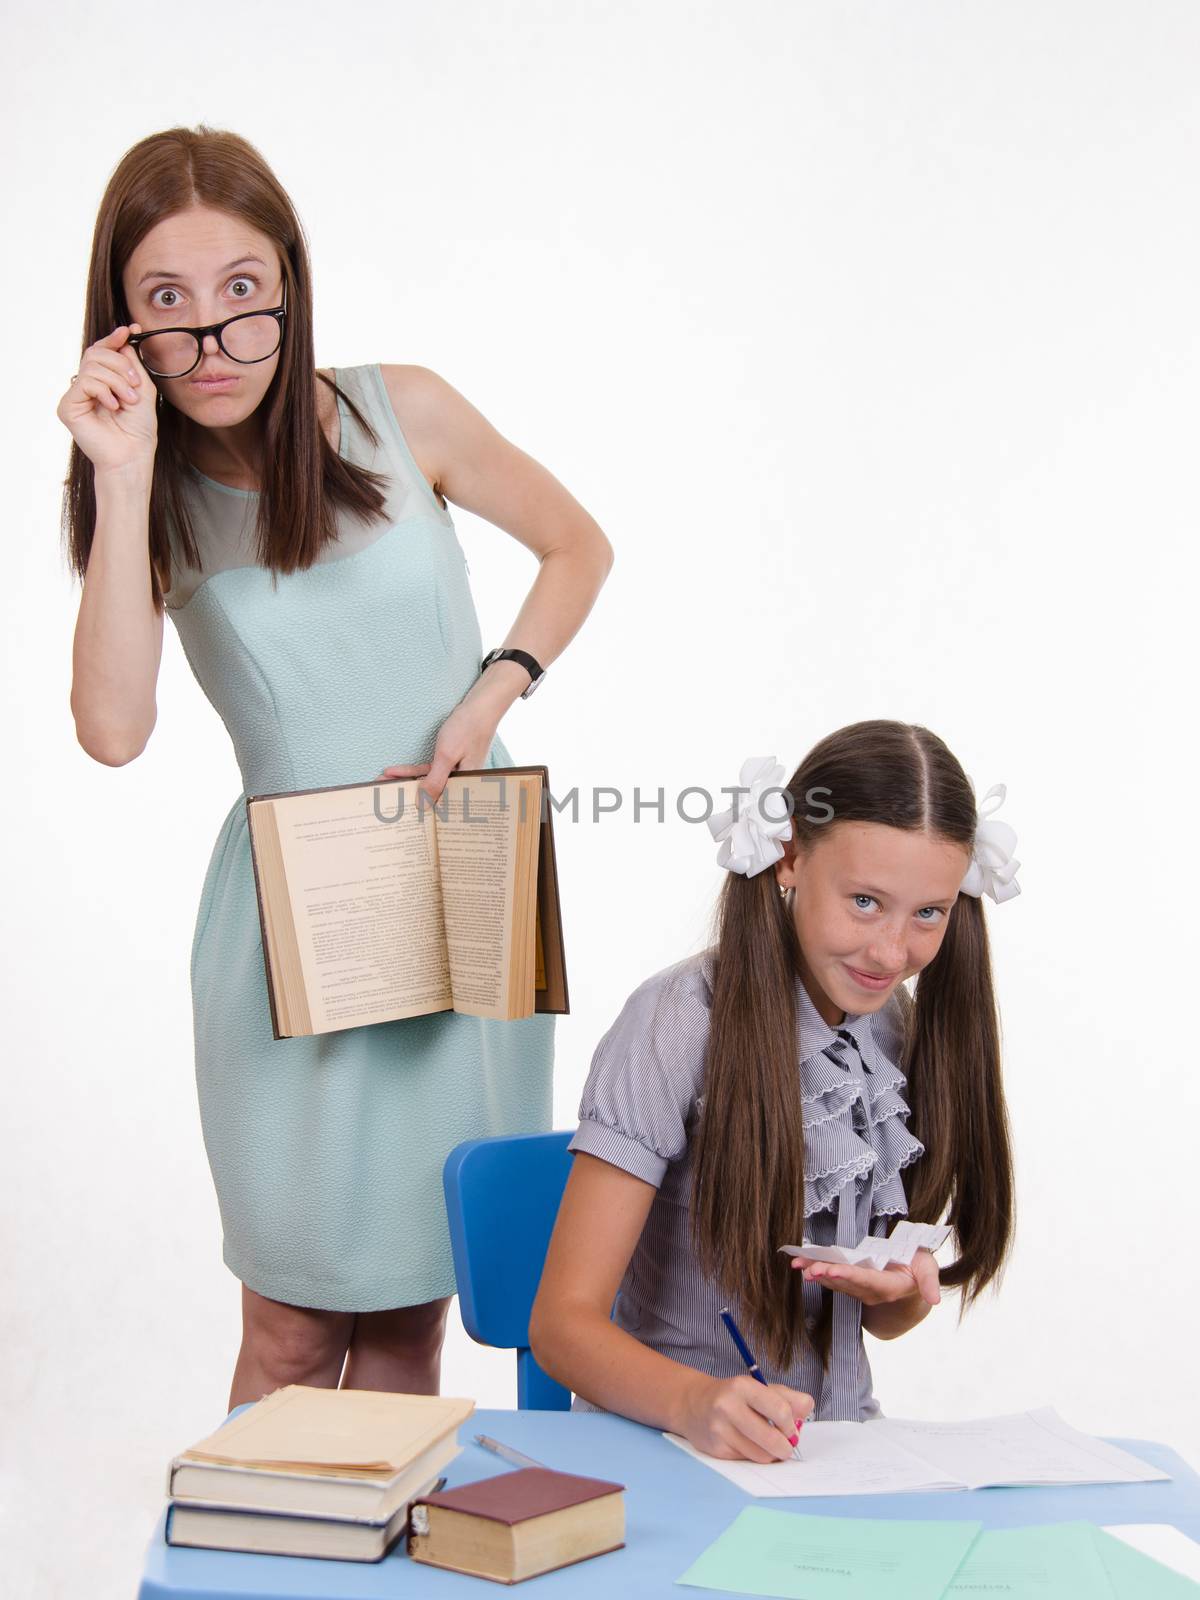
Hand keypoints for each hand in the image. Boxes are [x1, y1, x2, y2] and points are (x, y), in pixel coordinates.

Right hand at [57, 324, 158, 473]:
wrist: (133, 454)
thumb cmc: (139, 428)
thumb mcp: (142, 388)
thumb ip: (131, 363)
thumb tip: (124, 336)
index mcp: (103, 381)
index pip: (102, 350)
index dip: (114, 338)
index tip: (131, 331)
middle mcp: (86, 385)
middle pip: (96, 352)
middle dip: (120, 364)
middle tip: (136, 384)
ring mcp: (76, 395)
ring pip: (92, 365)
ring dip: (117, 380)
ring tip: (128, 400)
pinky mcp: (67, 406)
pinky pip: (85, 381)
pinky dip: (104, 391)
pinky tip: (113, 406)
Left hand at [374, 699, 499, 803]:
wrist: (480, 707)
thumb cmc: (467, 730)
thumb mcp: (446, 756)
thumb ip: (434, 781)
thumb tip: (423, 806)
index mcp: (465, 786)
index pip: (440, 804)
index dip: (419, 809)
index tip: (398, 809)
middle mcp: (461, 783)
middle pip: (431, 793)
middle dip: (407, 794)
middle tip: (384, 796)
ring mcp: (454, 773)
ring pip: (426, 781)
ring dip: (405, 780)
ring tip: (383, 782)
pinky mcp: (449, 763)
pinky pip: (428, 771)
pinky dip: (411, 770)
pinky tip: (394, 771)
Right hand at [677, 1374, 813, 1463]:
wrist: (694, 1405)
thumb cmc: (735, 1397)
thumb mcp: (760, 1388)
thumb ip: (787, 1397)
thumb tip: (808, 1407)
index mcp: (743, 1386)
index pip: (780, 1409)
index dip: (791, 1424)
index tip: (791, 1428)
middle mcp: (728, 1406)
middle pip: (771, 1438)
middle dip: (785, 1447)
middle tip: (787, 1446)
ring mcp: (720, 1430)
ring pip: (761, 1455)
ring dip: (771, 1455)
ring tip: (770, 1446)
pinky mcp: (716, 1450)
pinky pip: (747, 1461)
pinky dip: (755, 1457)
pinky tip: (750, 1446)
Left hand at [790, 1247, 940, 1310]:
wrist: (911, 1276)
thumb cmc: (919, 1267)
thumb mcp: (929, 1269)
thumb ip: (929, 1283)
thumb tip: (935, 1300)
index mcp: (890, 1287)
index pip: (867, 1282)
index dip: (850, 1277)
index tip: (833, 1270)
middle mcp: (871, 1291)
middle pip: (846, 1283)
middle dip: (827, 1276)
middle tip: (810, 1269)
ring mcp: (858, 1288)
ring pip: (835, 1281)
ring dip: (816, 1273)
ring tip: (799, 1265)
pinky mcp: (850, 1280)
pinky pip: (831, 1275)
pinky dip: (815, 1269)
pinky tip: (800, 1263)